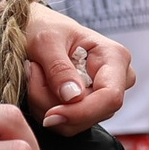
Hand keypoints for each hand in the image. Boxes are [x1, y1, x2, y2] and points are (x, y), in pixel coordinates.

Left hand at [22, 3, 132, 134]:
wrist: (36, 27)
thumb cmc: (44, 26)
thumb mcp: (45, 40)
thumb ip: (58, 68)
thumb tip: (73, 98)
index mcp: (114, 57)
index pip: (110, 97)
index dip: (82, 112)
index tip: (50, 114)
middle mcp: (116, 79)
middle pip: (92, 114)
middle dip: (54, 104)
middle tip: (32, 73)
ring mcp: (102, 95)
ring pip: (76, 123)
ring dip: (45, 105)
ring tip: (34, 73)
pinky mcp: (86, 106)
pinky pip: (66, 123)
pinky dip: (44, 109)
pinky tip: (38, 85)